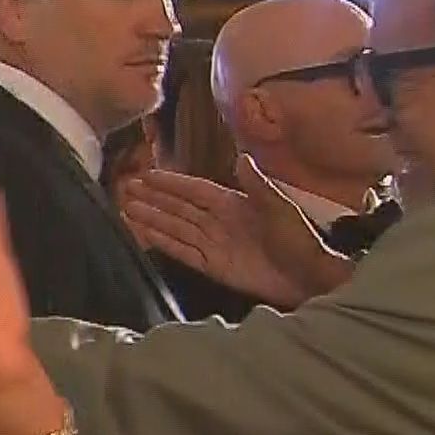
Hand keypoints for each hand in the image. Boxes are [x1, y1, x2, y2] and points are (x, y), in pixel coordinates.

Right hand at [121, 156, 347, 307]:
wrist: (308, 277)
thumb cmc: (297, 239)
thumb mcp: (280, 207)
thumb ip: (257, 184)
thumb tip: (240, 157)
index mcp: (232, 203)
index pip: (194, 190)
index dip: (171, 182)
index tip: (146, 173)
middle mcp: (217, 221)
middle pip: (178, 207)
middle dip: (154, 198)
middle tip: (126, 187)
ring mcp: (213, 244)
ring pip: (175, 227)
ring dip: (152, 218)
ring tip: (126, 208)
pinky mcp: (212, 266)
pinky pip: (181, 251)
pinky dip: (162, 242)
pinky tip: (144, 234)